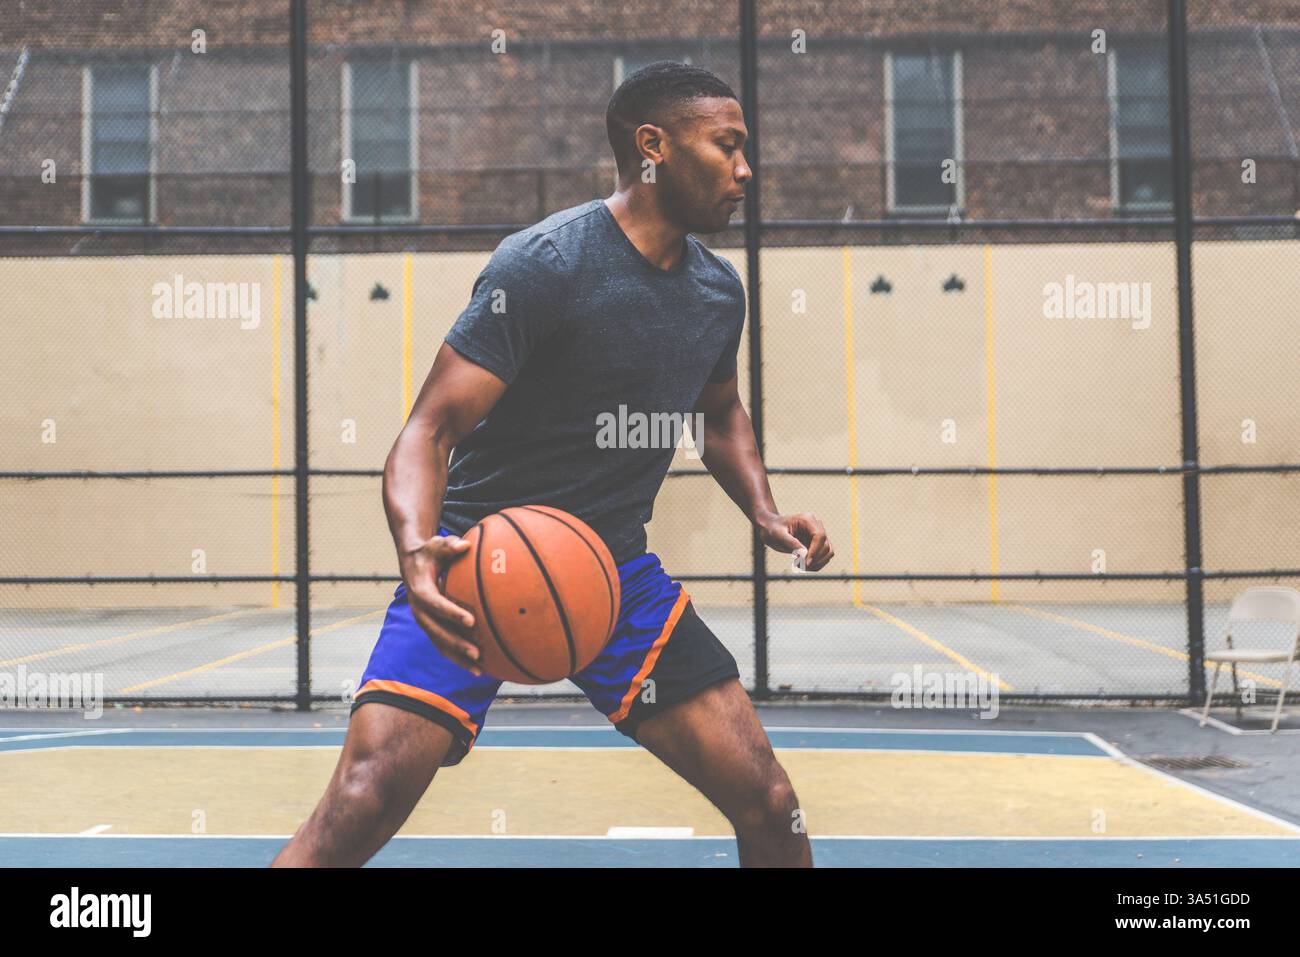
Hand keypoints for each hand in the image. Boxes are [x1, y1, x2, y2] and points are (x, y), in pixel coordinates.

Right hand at [399, 534, 482, 674]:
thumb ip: (449, 546)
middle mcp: (419, 610)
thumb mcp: (436, 545)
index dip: (451, 613)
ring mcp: (425, 622)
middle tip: (476, 652)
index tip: (471, 621)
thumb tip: (464, 544)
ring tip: (479, 670)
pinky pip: (443, 646)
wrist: (412, 564)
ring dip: (458, 658)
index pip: (436, 605)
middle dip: (456, 644)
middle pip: (437, 631)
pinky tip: (478, 668)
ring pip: (440, 644)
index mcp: (421, 591)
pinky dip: (458, 658)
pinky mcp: (431, 628)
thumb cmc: (430, 553)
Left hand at [756, 512, 833, 570]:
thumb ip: (791, 543)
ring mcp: (817, 535)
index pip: (820, 536)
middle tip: (800, 567)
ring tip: (800, 567)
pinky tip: (802, 565)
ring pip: (828, 552)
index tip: (806, 562)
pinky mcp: (816, 544)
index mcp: (807, 520)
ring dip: (817, 563)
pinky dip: (815, 564)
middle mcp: (816, 526)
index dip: (815, 551)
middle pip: (826, 545)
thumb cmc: (772, 529)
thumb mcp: (778, 535)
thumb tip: (805, 554)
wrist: (770, 528)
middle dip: (815, 559)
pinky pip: (823, 557)